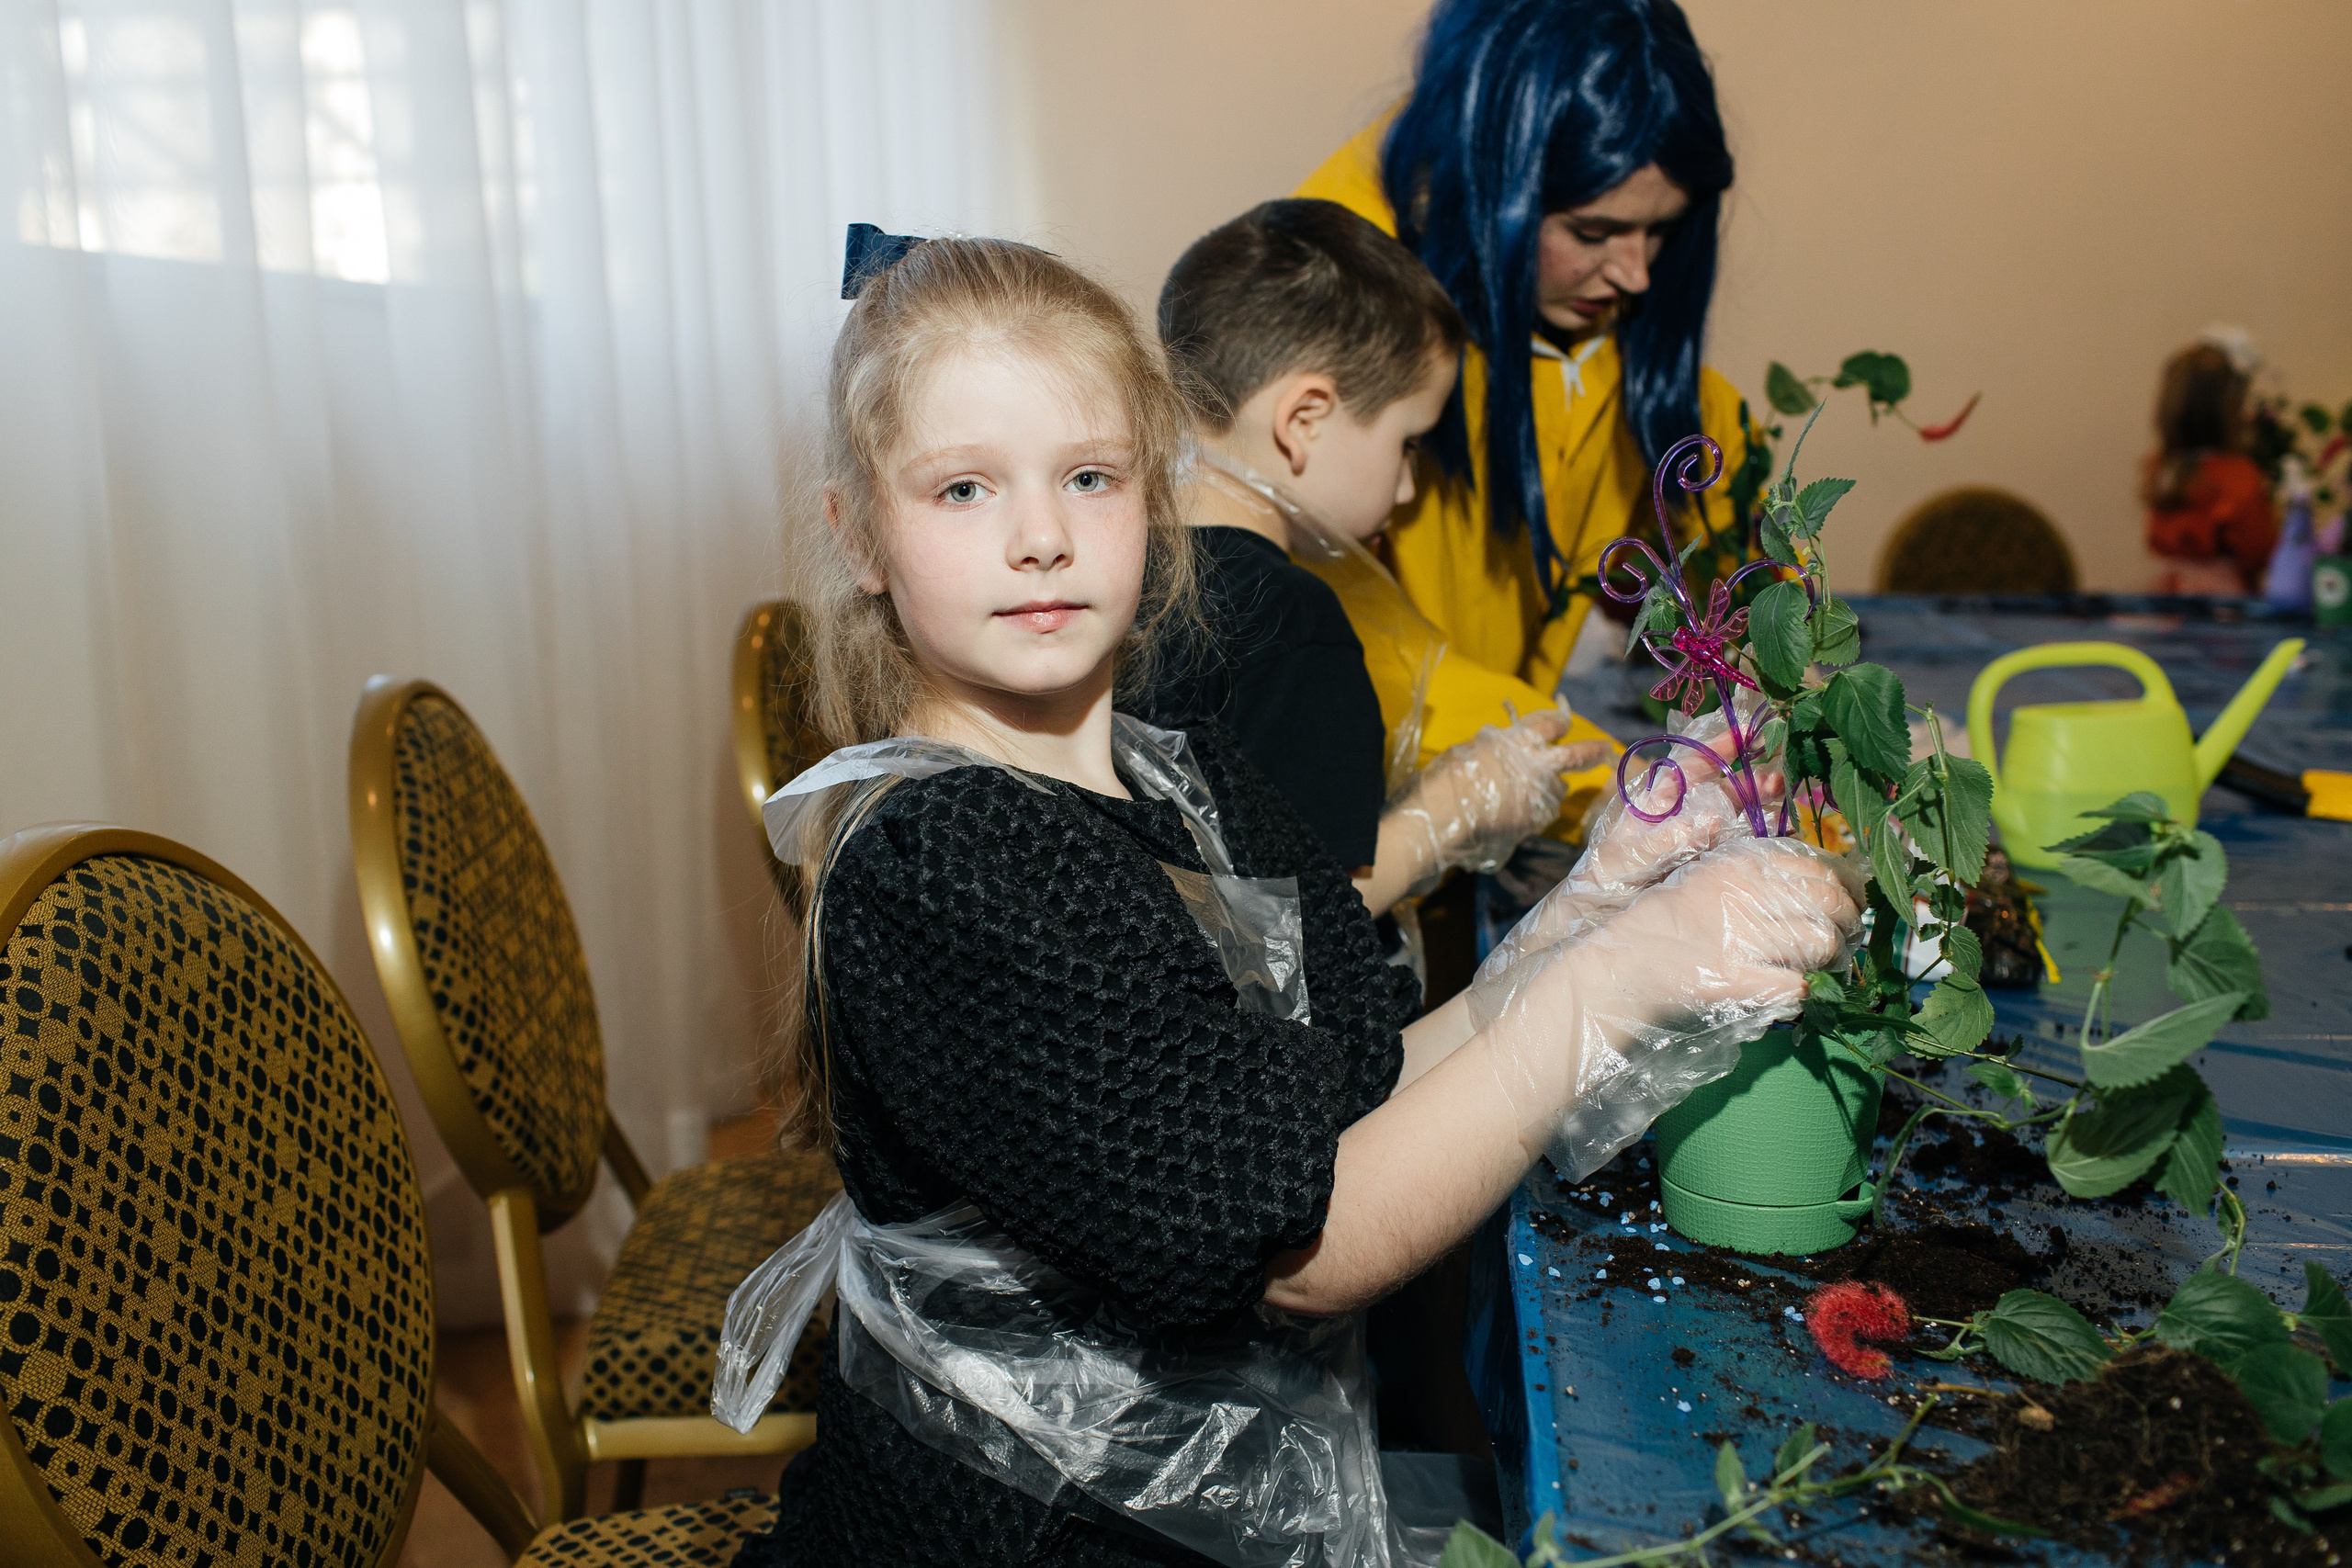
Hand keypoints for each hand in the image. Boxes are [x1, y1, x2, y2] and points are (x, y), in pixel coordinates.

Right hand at [1393, 709, 1609, 881]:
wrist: (1439, 821)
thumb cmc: (1446, 779)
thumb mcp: (1470, 750)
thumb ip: (1495, 745)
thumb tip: (1502, 743)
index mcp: (1522, 741)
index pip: (1555, 722)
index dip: (1561, 716)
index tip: (1564, 714)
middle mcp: (1539, 767)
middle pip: (1580, 754)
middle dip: (1595, 750)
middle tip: (1606, 749)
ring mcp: (1541, 798)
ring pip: (1559, 788)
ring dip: (1552, 786)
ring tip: (1531, 790)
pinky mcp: (1535, 824)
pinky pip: (1542, 812)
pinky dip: (1534, 810)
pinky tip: (1512, 812)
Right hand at [1566, 835, 1863, 1021]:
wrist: (1613, 971)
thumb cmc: (1657, 926)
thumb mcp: (1702, 879)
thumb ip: (1752, 875)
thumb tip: (1825, 882)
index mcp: (1736, 861)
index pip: (1819, 865)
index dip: (1848, 886)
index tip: (1854, 902)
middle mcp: (1742, 892)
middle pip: (1831, 901)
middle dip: (1850, 923)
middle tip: (1847, 940)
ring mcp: (1740, 937)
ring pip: (1823, 943)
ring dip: (1834, 960)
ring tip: (1827, 968)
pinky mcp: (1737, 982)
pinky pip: (1799, 986)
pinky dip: (1805, 993)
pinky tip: (1795, 991)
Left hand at [1572, 700, 1787, 895]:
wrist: (1606, 905)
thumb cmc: (1612, 872)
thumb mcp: (1631, 854)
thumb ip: (1667, 839)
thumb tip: (1711, 819)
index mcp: (1662, 796)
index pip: (1694, 761)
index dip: (1721, 744)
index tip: (1749, 731)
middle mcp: (1684, 808)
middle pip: (1724, 784)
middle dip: (1752, 776)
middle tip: (1781, 776)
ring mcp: (1699, 829)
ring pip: (1736, 807)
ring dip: (1759, 799)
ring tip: (1783, 794)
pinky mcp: (1709, 852)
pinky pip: (1739, 835)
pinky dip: (1759, 829)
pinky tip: (1780, 827)